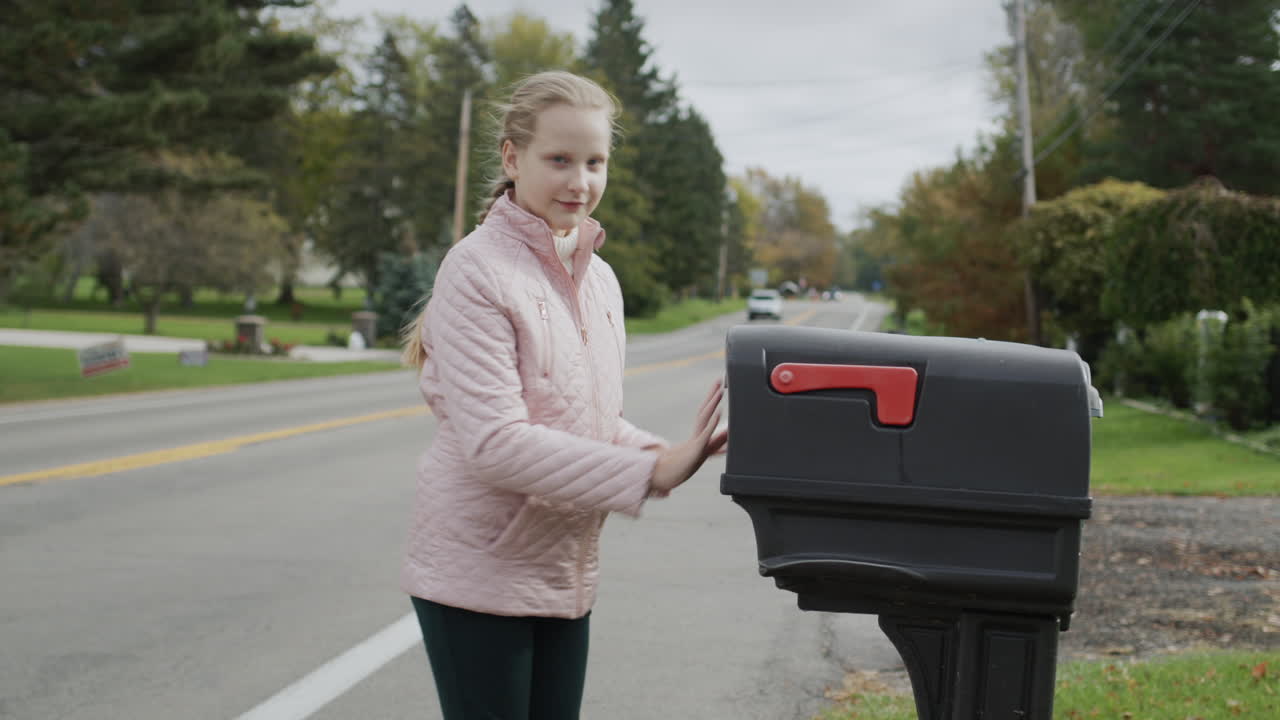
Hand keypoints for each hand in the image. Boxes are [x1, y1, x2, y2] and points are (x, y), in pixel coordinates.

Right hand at [650, 378, 728, 495]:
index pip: (705, 413)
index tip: (719, 387)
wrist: (666, 478)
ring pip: (704, 419)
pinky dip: (712, 422)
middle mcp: (697, 436)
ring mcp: (696, 442)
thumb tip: (729, 435)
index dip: (712, 399)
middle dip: (712, 395)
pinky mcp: (696, 450)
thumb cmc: (684, 469)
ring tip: (720, 391)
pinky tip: (718, 411)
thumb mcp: (704, 454)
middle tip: (720, 380)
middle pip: (704, 411)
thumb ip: (717, 444)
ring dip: (712, 404)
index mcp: (698, 436)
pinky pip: (705, 433)